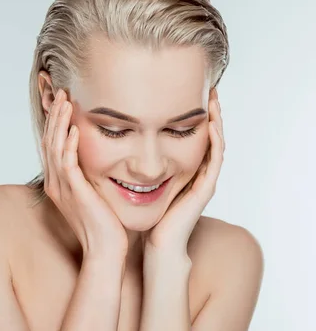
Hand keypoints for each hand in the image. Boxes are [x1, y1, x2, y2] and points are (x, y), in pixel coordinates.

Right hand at [42, 88, 127, 257]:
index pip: (52, 145)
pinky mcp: (74, 192)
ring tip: (65, 101)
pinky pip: (67, 163)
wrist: (105, 250)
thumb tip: (97, 160)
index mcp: (58, 183)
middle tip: (60, 92)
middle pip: (49, 141)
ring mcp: (62, 188)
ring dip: (59, 123)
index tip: (61, 102)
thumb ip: (89, 176)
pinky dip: (69, 144)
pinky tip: (74, 128)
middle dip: (54, 115)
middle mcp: (55, 183)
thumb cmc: (104, 224)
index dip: (54, 122)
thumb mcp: (93, 195)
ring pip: (55, 148)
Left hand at [144, 88, 224, 253]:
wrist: (156, 244)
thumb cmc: (145, 216)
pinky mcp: (205, 188)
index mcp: (183, 169)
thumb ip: (134, 164)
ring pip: (216, 143)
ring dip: (216, 120)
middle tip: (208, 87)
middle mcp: (197, 172)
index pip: (191, 136)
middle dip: (208, 111)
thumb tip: (114, 143)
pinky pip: (215, 160)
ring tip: (213, 97)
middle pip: (208, 136)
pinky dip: (215, 140)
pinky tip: (212, 123)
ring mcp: (204, 180)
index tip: (187, 91)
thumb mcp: (140, 181)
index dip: (192, 114)